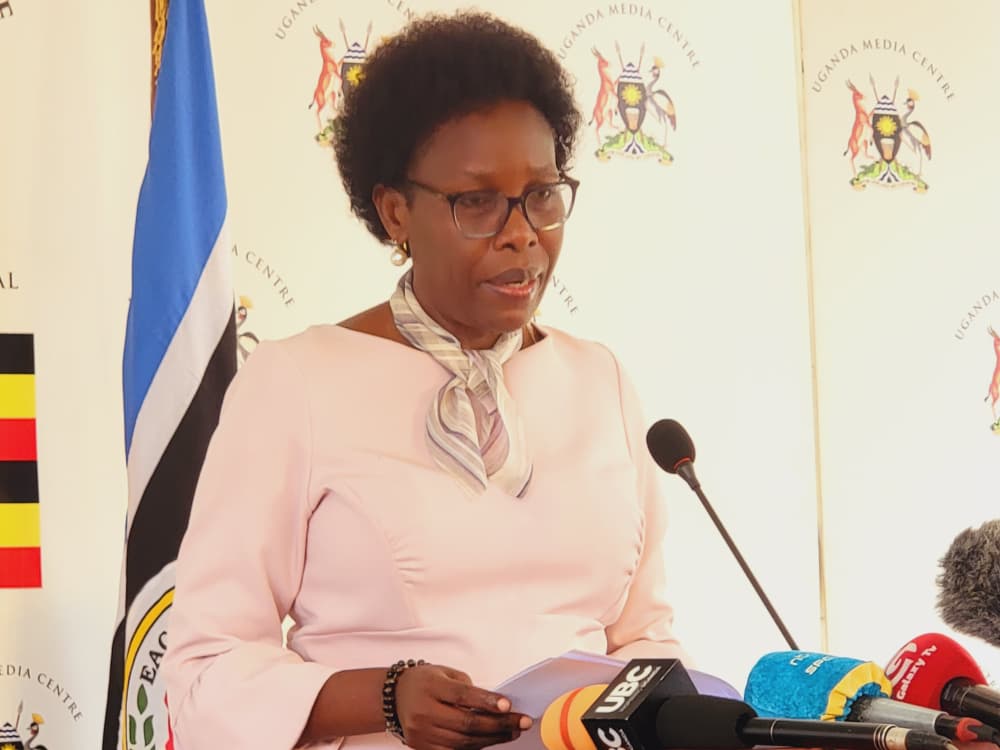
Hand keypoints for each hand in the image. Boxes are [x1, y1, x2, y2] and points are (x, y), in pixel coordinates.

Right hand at [394, 664, 531, 749]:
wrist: (395, 696)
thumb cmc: (424, 681)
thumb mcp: (445, 673)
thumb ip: (467, 688)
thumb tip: (495, 705)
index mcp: (431, 686)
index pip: (463, 696)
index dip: (487, 701)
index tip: (508, 705)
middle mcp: (424, 711)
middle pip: (467, 723)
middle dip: (499, 724)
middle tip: (522, 722)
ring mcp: (422, 733)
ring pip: (463, 741)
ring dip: (492, 738)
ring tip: (512, 732)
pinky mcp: (422, 747)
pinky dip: (475, 747)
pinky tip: (491, 741)